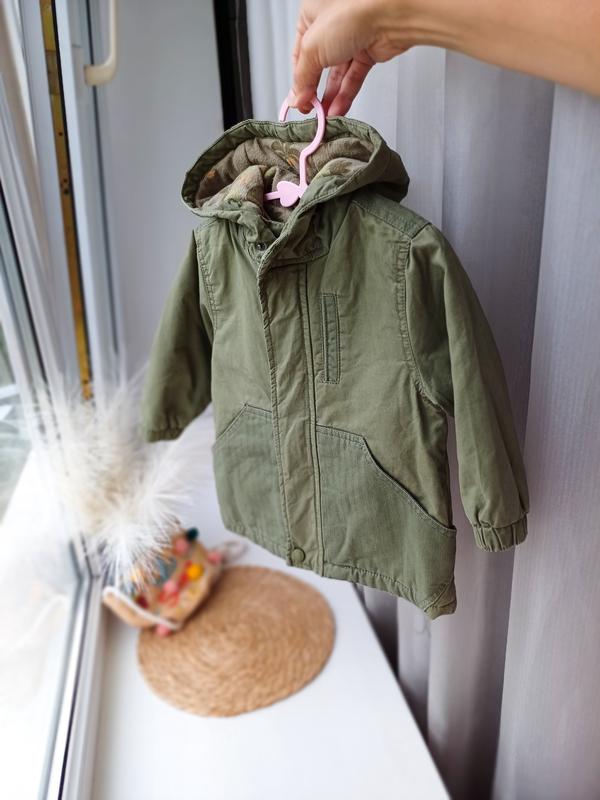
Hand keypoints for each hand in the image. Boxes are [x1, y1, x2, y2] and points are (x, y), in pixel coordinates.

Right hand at [290, 0, 412, 116]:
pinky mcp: (368, 51)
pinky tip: (338, 108)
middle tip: (311, 109)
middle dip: (315, 91)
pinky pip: (353, 77)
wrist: (389, 15)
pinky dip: (346, 95)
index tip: (298, 100)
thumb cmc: (352, 12)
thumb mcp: (312, 48)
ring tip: (325, 115)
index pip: (299, 54)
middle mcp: (331, 25)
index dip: (298, 79)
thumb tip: (297, 98)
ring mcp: (351, 38)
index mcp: (311, 14)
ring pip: (337, 74)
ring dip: (330, 97)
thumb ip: (302, 77)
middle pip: (318, 66)